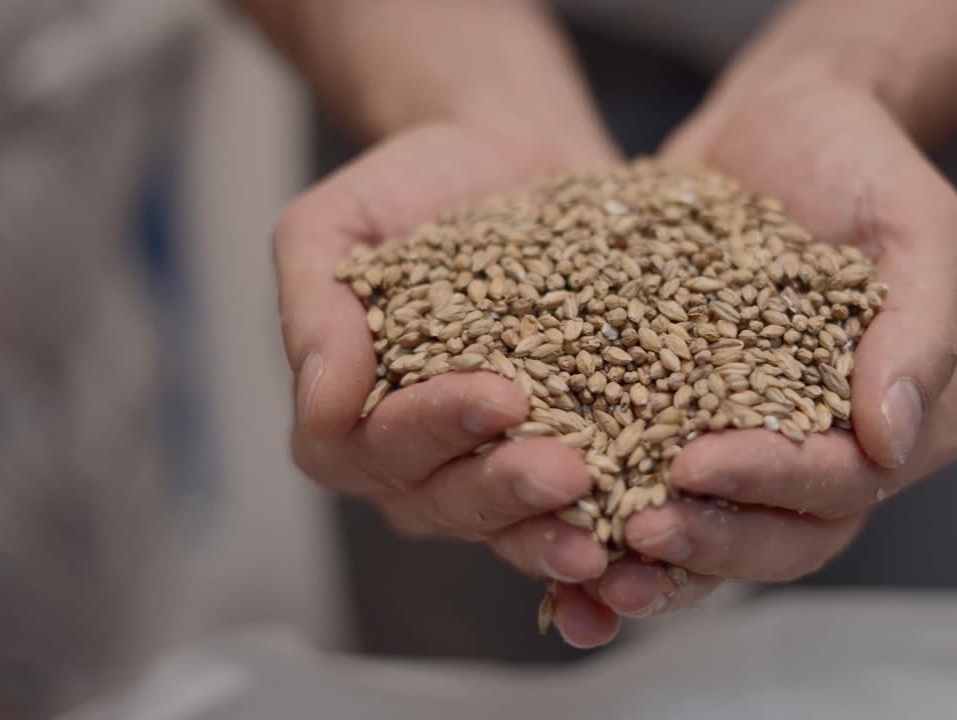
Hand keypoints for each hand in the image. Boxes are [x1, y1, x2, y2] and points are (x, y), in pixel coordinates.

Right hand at [274, 124, 623, 643]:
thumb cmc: (409, 188)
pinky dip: (606, 545)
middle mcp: (415, 463)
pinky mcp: (563, 460)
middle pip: (447, 501)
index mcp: (347, 418)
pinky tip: (641, 558)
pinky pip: (578, 520)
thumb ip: (314, 308)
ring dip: (553, 535)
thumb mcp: (334, 225)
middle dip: (506, 491)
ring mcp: (489, 469)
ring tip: (603, 539)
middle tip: (567, 472)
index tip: (501, 395)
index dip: (435, 428)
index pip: (373, 447)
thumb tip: (319, 402)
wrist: (507, 160)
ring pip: (510, 528)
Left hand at [589, 80, 956, 619]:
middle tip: (635, 526)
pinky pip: (664, 491)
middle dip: (711, 538)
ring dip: (662, 562)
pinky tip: (562, 538)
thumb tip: (892, 444)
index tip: (699, 463)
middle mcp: (845, 450)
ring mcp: (767, 444)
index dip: (774, 482)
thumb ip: (920, 329)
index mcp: (917, 417)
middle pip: (786, 535)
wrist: (776, 123)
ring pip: (724, 535)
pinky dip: (618, 523)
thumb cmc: (858, 160)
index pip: (848, 481)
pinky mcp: (696, 426)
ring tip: (590, 567)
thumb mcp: (916, 222)